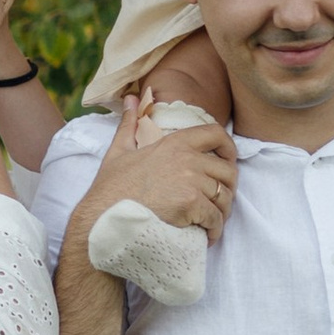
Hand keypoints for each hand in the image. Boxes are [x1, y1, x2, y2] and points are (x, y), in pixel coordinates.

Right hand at [73, 88, 238, 250]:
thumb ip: (130, 124)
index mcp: (174, 143)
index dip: (229, 148)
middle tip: (218, 203)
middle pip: (228, 171)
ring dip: (221, 212)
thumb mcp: (119, 151)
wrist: (104, 217)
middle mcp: (187, 159)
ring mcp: (191, 181)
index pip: (216, 134)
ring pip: (225, 197)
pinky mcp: (191, 204)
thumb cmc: (111, 188)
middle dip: (228, 188)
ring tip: (211, 223)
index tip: (228, 162)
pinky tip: (205, 236)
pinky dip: (214, 229)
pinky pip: (216, 218)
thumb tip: (132, 99)